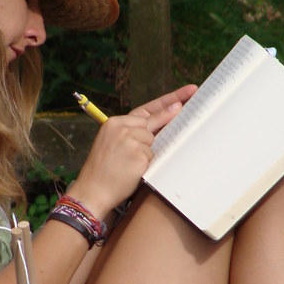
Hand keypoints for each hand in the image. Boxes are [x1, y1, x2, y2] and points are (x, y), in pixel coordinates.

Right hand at [69, 84, 197, 214]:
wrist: (92, 190)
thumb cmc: (103, 169)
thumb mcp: (112, 143)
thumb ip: (131, 132)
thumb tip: (158, 126)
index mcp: (114, 122)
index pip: (146, 110)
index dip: (168, 102)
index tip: (188, 93)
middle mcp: (122, 128)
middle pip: (152, 124)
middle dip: (168, 119)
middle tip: (190, 98)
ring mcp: (130, 140)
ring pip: (153, 142)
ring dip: (147, 153)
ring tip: (127, 164)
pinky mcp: (138, 155)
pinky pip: (152, 157)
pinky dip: (145, 165)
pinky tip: (130, 171)